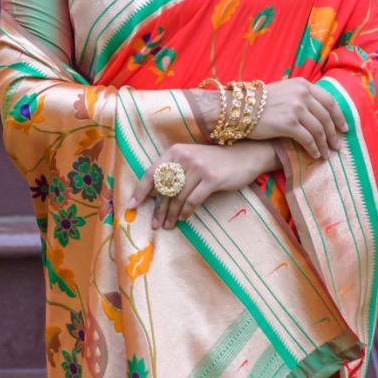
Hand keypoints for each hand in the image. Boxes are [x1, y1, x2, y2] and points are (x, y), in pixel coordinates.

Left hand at [126, 139, 276, 229]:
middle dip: (158, 209)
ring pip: (177, 196)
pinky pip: (193, 200)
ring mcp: (198, 167)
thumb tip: (152, 195)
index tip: (132, 207)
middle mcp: (184, 157)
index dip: (140, 191)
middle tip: (155, 224)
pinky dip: (186, 211)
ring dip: (171, 214)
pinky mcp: (212, 178)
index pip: (151, 173)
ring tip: (168, 226)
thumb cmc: (215, 162)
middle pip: (164, 188)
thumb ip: (174, 172)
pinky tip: (184, 219)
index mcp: (175, 151)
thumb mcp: (191, 161)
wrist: (245, 156)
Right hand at [251, 78, 347, 159]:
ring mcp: (296, 108)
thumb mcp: (284, 91)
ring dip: (325, 144)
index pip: (329, 101)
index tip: (344, 128)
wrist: (238, 108)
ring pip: (319, 130)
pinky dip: (314, 148)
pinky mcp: (289, 123)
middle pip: (326, 117)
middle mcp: (302, 94)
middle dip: (334, 134)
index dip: (339, 116)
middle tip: (337, 146)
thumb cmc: (258, 102)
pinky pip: (308, 139)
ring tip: (326, 154)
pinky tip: (315, 155)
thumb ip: (300, 96)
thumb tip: (316, 111)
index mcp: (303, 85)